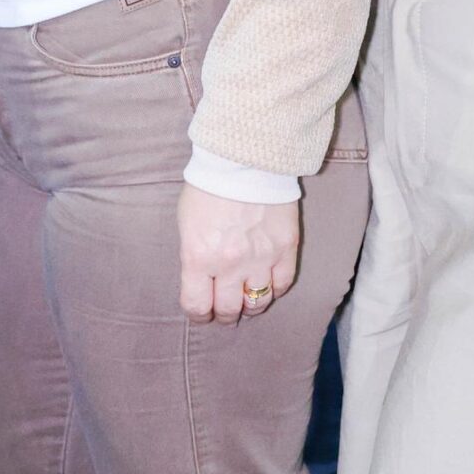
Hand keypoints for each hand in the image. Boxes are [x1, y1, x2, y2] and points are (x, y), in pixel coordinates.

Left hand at [177, 185, 298, 325]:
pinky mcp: (286, 248)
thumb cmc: (208, 187)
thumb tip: (204, 279)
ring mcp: (261, 258)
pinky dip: (274, 289)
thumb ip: (195, 255)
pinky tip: (267, 283)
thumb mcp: (187, 224)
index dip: (198, 314)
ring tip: (247, 299)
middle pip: (229, 309)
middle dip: (224, 314)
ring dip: (250, 305)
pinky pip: (283, 283)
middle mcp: (230, 264)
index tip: (202, 311)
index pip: (197, 305)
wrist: (244, 158)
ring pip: (258, 302)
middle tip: (225, 310)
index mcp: (199, 257)